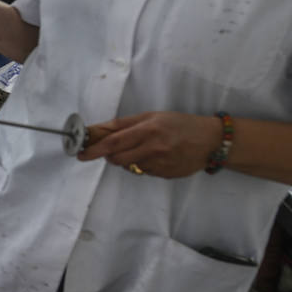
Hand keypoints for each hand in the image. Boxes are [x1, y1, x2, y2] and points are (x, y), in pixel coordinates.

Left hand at [77, 111, 224, 178]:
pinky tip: (156, 156)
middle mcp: (153, 148)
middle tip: (112, 149)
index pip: (114, 142)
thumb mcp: (152, 117)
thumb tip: (97, 131)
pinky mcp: (165, 175)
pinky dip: (142, 165)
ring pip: (129, 166)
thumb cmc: (179, 124)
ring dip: (127, 160)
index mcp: (148, 130)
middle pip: (117, 158)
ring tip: (143, 148)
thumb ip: (124, 124)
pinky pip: (144, 172)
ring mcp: (160, 164)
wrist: (211, 140)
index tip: (80, 153)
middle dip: (109, 155)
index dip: (94, 149)